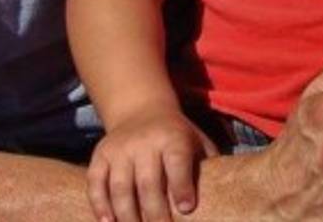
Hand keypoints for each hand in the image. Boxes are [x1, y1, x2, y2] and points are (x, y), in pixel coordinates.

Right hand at [87, 106, 217, 221]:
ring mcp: (120, 148)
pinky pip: (96, 183)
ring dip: (127, 216)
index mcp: (172, 137)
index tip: (186, 210)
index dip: (181, 186)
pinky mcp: (100, 155)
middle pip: (148, 182)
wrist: (141, 110)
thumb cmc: (176, 136)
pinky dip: (100, 205)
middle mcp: (145, 141)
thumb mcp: (195, 141)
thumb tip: (226, 188)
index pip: (177, 162)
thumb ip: (207, 164)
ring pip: (121, 187)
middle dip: (154, 214)